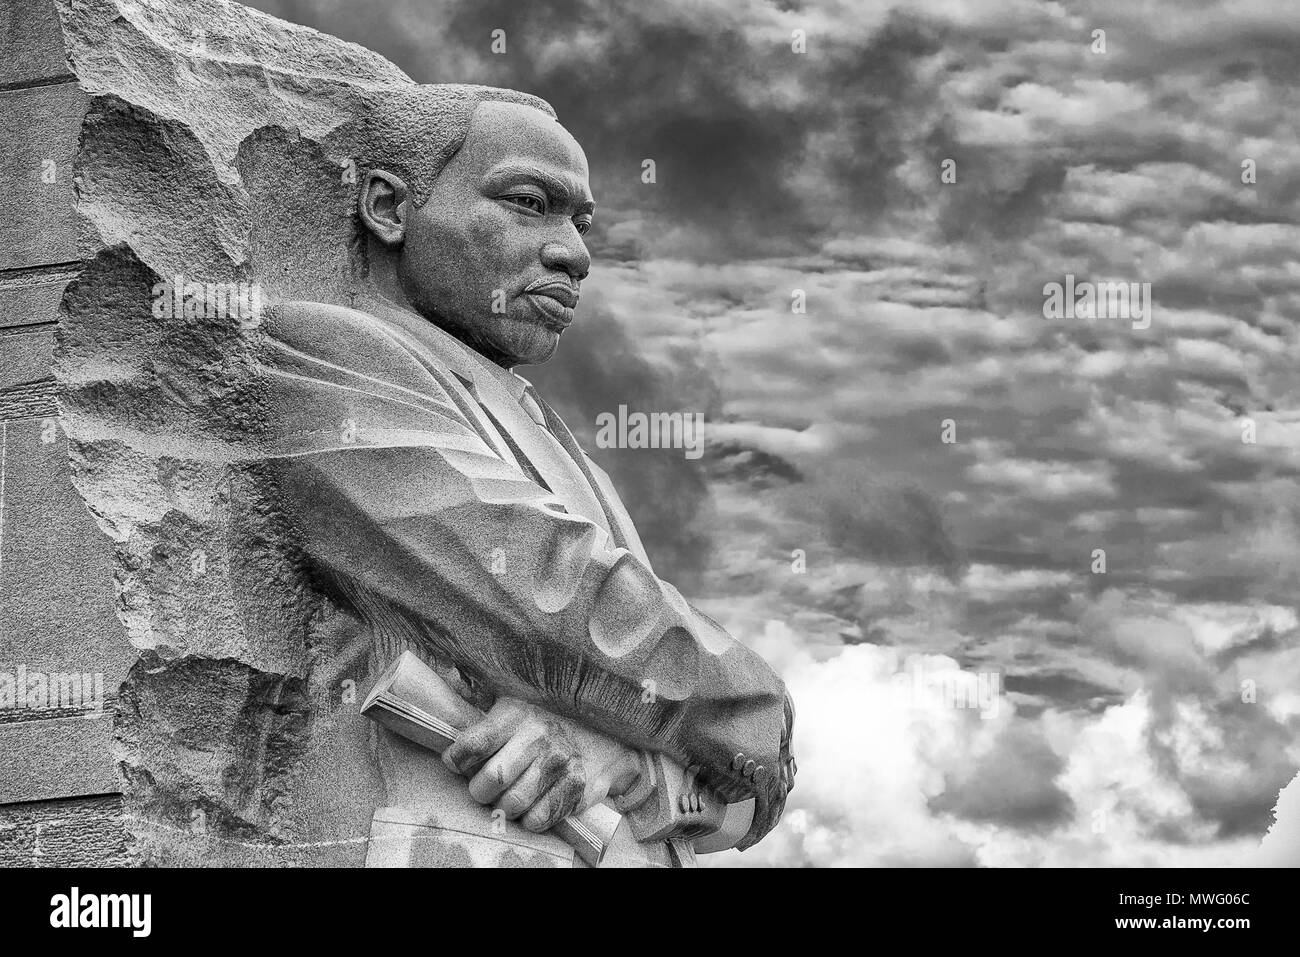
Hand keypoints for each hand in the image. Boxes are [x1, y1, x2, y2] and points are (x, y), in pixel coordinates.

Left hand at [443, 697, 642, 832]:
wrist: (602, 730)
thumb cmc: (542, 723)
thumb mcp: (512, 708)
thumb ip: (481, 720)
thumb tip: (448, 731)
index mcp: (517, 714)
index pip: (475, 742)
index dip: (457, 759)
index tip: (455, 763)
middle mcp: (539, 736)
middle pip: (491, 779)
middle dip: (479, 791)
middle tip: (482, 789)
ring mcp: (560, 762)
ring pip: (513, 802)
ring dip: (503, 807)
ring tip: (505, 799)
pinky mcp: (577, 787)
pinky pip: (539, 818)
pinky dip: (528, 819)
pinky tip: (530, 807)